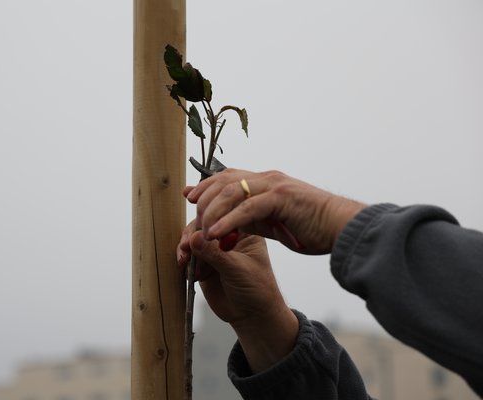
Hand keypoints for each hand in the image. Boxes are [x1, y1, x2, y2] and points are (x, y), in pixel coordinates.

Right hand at [177, 220, 297, 372]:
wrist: (252, 316)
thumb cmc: (257, 290)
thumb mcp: (238, 269)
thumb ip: (216, 254)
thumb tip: (195, 237)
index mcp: (245, 230)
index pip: (224, 213)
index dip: (209, 216)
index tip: (198, 227)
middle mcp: (228, 236)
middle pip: (204, 223)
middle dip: (192, 233)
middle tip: (186, 246)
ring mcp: (215, 248)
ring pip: (193, 238)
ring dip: (185, 247)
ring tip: (184, 259)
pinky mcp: (203, 262)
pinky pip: (188, 254)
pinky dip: (184, 259)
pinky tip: (185, 267)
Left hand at [185, 169, 366, 253]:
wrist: (342, 227)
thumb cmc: (312, 226)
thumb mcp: (274, 220)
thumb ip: (252, 217)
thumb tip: (230, 222)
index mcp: (265, 181)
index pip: (227, 176)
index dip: (206, 185)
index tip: (190, 196)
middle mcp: (266, 179)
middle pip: (223, 182)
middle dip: (203, 200)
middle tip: (193, 220)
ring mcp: (273, 186)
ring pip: (230, 193)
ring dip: (212, 213)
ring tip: (201, 232)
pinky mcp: (280, 199)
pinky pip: (246, 209)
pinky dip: (228, 221)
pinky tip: (215, 235)